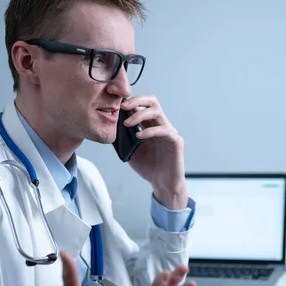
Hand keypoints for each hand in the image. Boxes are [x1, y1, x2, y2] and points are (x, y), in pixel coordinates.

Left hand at [121, 95, 187, 209]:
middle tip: (123, 107)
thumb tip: (110, 126)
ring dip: (140, 115)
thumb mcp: (130, 150)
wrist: (162, 184)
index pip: (143, 105)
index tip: (117, 105)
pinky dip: (150, 131)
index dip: (131, 102)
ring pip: (157, 112)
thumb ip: (124, 138)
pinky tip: (139, 136)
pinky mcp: (176, 142)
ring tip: (127, 123)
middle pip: (152, 102)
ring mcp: (169, 132)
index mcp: (150, 125)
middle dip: (137, 101)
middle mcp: (161, 125)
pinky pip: (164, 130)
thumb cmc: (148, 167)